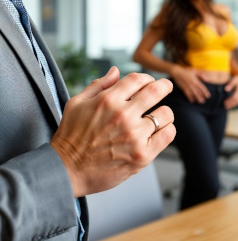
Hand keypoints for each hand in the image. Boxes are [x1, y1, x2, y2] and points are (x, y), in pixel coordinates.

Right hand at [50, 67, 174, 197]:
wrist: (67, 170)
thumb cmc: (70, 136)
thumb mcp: (76, 103)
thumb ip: (98, 85)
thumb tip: (116, 70)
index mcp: (107, 100)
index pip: (138, 79)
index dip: (147, 77)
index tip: (149, 81)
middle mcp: (123, 115)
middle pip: (156, 91)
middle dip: (165, 86)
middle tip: (166, 87)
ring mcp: (134, 136)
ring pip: (165, 113)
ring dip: (164, 112)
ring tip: (159, 115)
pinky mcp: (142, 155)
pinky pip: (168, 135)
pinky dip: (168, 129)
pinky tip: (160, 130)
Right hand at [171, 65, 209, 102]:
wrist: (177, 72)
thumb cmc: (186, 71)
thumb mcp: (195, 71)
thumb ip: (201, 75)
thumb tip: (207, 79)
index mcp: (195, 80)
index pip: (202, 87)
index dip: (205, 92)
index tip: (208, 96)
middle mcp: (192, 84)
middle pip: (197, 92)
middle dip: (201, 97)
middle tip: (204, 101)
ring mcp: (187, 87)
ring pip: (193, 94)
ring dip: (196, 98)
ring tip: (200, 102)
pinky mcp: (183, 88)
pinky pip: (187, 94)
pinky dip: (189, 98)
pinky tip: (192, 101)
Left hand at [224, 72, 237, 108]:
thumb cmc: (237, 79)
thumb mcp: (234, 80)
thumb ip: (230, 84)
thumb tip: (226, 90)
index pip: (235, 97)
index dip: (230, 100)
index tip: (225, 102)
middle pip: (237, 100)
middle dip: (231, 104)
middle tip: (225, 106)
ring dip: (233, 105)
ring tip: (226, 107)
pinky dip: (234, 104)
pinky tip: (230, 105)